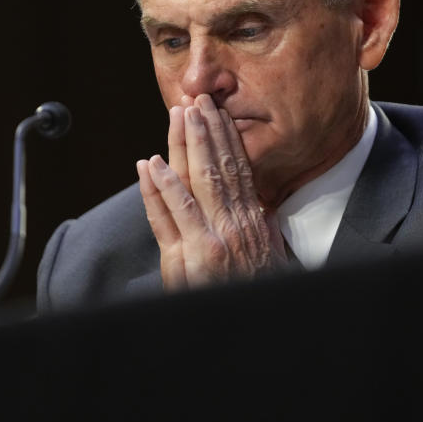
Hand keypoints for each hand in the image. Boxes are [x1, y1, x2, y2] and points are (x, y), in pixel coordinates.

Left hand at [137, 94, 287, 289]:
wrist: (253, 321)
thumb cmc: (259, 289)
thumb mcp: (270, 254)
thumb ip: (262, 228)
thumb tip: (260, 205)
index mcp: (253, 221)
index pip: (239, 169)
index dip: (227, 138)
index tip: (218, 113)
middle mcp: (235, 224)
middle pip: (218, 167)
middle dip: (207, 130)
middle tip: (197, 100)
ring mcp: (214, 238)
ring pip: (197, 181)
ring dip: (185, 145)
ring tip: (177, 115)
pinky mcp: (194, 257)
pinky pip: (176, 215)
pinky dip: (162, 187)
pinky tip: (152, 164)